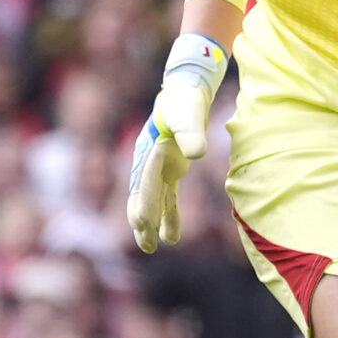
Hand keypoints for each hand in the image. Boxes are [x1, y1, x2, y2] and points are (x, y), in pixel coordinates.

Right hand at [127, 34, 228, 253]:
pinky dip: (169, 216)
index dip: (143, 202)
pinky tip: (172, 238)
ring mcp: (157, 167)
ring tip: (150, 248)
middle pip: (141, 196)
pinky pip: (167, 197)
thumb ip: (191, 133)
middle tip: (145, 244)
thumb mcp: (188, 114)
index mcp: (149, 151)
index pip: (144, 182)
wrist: (185, 89)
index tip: (142, 222)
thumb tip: (196, 154)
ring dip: (151, 224)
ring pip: (150, 201)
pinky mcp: (170, 169)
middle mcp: (148, 162)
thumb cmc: (185, 101)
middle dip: (142, 220)